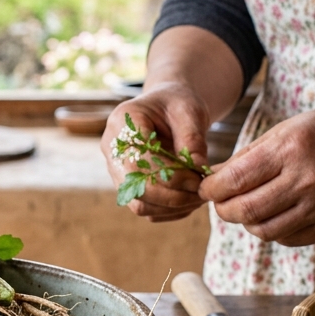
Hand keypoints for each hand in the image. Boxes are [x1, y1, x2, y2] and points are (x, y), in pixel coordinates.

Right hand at [101, 82, 213, 221]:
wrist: (167, 108)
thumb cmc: (177, 104)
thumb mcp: (189, 110)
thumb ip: (192, 137)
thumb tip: (199, 168)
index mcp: (122, 123)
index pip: (138, 160)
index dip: (170, 175)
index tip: (199, 177)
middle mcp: (112, 149)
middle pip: (135, 187)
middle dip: (173, 195)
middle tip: (202, 191)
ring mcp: (117, 171)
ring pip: (139, 204)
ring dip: (173, 206)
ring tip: (199, 196)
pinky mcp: (128, 186)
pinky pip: (147, 209)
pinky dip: (171, 211)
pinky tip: (191, 199)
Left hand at [198, 103, 314, 245]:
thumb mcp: (288, 129)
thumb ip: (249, 156)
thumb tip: (213, 179)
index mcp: (291, 149)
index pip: (234, 180)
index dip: (211, 189)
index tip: (206, 188)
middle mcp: (307, 180)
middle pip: (246, 211)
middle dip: (223, 209)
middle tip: (221, 201)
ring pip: (263, 231)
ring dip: (246, 222)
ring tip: (247, 207)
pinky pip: (286, 238)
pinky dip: (271, 229)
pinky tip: (274, 213)